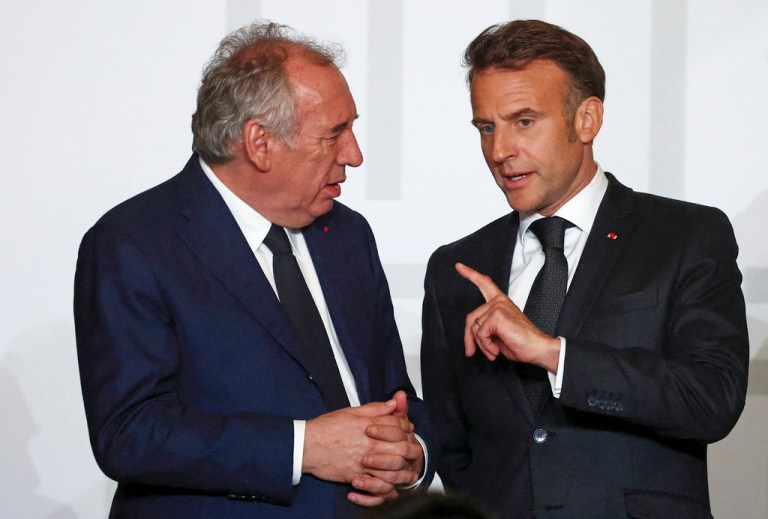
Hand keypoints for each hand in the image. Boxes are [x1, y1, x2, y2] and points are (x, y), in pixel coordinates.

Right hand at [302, 397, 420, 506]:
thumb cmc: (326, 428)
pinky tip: (392, 482)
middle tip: (412, 450)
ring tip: (406, 467)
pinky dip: (389, 484)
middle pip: (402, 447)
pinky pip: (379, 483)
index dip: (407, 427)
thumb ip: (375, 408)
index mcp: (370, 425)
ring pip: (394, 467)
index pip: (399, 425)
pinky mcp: (357, 476)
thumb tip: (393, 403)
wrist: (307, 445)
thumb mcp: (351, 412)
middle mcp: (370, 444)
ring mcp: (365, 461)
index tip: (408, 429)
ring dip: (403, 467)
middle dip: (411, 448)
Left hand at [456, 262, 560, 371]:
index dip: (470, 274)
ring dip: (481, 345)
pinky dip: (486, 346)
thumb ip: (485, 327)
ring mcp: (498, 306)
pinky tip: (496, 349)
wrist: (537, 348)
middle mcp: (498, 301)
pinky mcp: (497, 315)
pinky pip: (480, 334)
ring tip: (493, 351)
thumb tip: (471, 336)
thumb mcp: (497, 333)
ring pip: (474, 328)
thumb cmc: (520, 343)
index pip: (484, 283)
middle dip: (469, 338)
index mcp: (500, 302)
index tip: (459, 266)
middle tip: (471, 352)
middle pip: (471, 318)